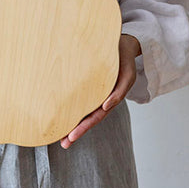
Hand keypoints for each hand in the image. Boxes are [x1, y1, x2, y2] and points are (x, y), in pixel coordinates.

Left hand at [59, 33, 140, 148]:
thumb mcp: (127, 75)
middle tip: (64, 143)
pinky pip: (79, 98)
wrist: (123, 44)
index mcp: (109, 99)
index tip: (71, 136)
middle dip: (76, 131)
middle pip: (87, 119)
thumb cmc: (124, 59)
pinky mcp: (89, 84)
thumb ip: (119, 91)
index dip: (83, 128)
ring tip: (61, 136)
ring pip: (83, 111)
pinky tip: (61, 113)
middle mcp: (101, 99)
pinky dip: (71, 107)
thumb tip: (106, 106)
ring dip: (73, 123)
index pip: (94, 117)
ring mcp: (95, 93)